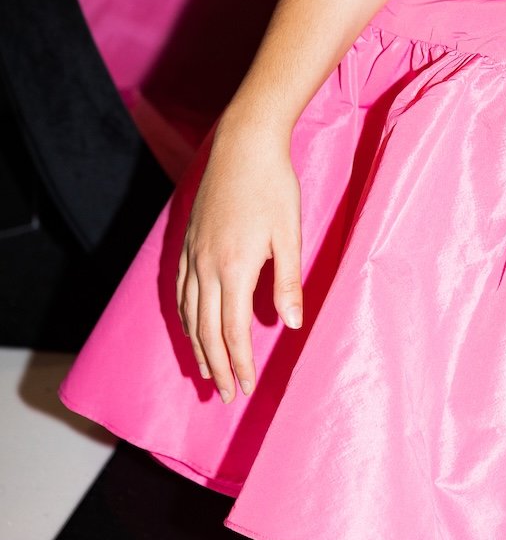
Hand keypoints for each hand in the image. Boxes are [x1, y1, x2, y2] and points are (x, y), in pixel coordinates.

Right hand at [175, 113, 303, 402]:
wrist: (244, 145)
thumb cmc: (274, 186)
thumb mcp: (290, 234)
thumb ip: (288, 281)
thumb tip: (291, 325)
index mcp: (235, 268)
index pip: (232, 330)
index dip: (238, 362)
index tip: (244, 387)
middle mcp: (207, 266)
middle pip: (206, 330)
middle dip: (216, 366)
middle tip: (225, 395)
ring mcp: (193, 254)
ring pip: (188, 314)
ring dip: (196, 347)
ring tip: (205, 372)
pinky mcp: (188, 242)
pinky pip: (180, 291)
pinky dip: (184, 318)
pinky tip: (190, 328)